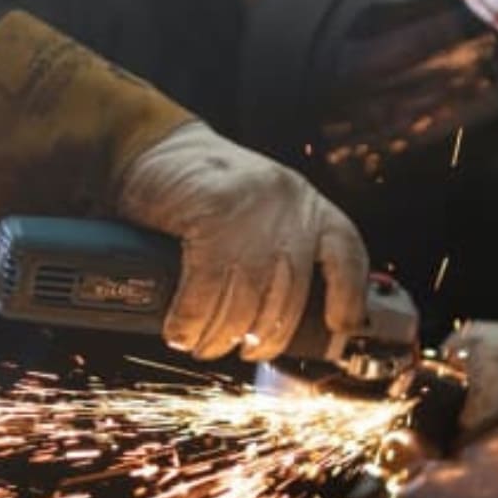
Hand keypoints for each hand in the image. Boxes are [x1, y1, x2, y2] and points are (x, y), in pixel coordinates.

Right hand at [116, 122, 368, 360]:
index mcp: (307, 205)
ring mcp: (252, 206)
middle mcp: (288, 204)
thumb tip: (280, 321)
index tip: (342, 325)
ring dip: (222, 335)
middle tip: (245, 350)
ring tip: (204, 345)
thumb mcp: (255, 212)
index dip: (349, 295)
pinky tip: (181, 331)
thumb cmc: (201, 190)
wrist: (148, 147)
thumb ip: (276, 249)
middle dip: (266, 335)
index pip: (347, 254)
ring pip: (246, 298)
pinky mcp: (212, 210)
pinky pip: (206, 287)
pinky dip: (191, 319)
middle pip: (290, 293)